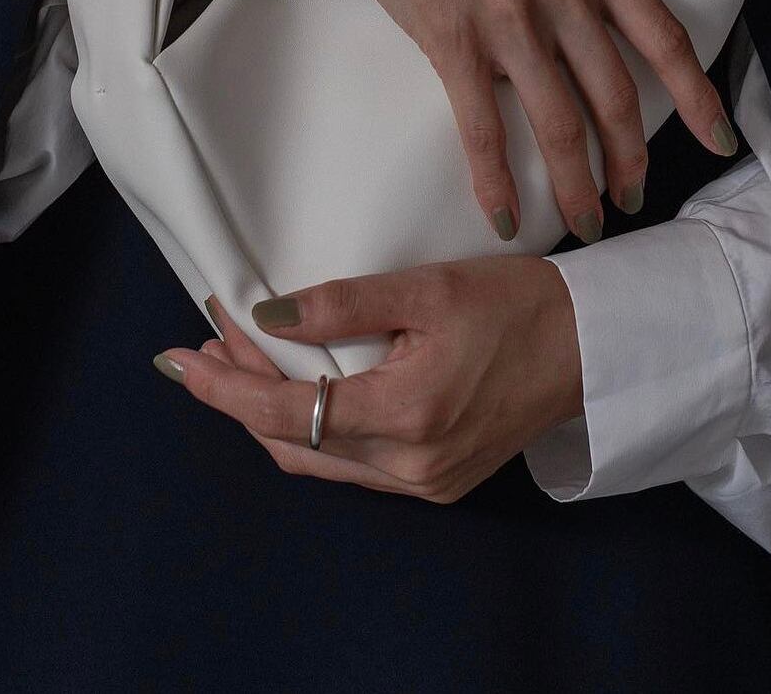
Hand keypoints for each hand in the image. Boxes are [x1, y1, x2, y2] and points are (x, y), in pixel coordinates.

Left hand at [153, 260, 583, 503]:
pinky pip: (354, 464)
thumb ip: (343, 304)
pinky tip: (305, 389)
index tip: (180, 361)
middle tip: (210, 346)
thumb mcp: (429, 288)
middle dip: (240, 397)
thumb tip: (267, 317)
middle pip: (293, 443)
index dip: (224, 389)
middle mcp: (412, 465)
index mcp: (408, 414)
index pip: (287, 413)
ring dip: (273, 415)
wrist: (589, 345)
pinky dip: (318, 427)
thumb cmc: (519, 305)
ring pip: (321, 460)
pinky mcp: (438, 481)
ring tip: (242, 364)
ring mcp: (426, 481)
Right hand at [217, 0, 737, 244]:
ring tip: (586, 221)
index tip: (721, 142)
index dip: (698, 98)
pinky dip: (496, 182)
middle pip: (615, 96)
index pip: (664, 40)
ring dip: (577, 185)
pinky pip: (482, 129)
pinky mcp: (452, 42)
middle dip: (631, 160)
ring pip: (558, 122)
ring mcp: (507, 20)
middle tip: (632, 199)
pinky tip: (506, 217)